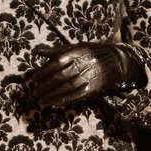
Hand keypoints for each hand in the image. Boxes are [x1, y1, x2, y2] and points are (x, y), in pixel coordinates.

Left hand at [31, 43, 146, 107]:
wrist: (116, 60)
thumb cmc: (90, 53)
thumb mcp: (74, 47)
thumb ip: (55, 51)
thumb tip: (36, 51)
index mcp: (76, 52)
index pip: (57, 62)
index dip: (44, 71)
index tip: (34, 78)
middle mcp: (83, 64)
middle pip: (61, 76)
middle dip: (46, 86)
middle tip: (34, 92)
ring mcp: (89, 76)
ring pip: (68, 87)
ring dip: (53, 96)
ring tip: (41, 101)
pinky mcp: (94, 87)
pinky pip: (78, 95)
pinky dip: (65, 100)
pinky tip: (55, 103)